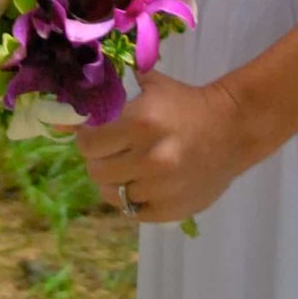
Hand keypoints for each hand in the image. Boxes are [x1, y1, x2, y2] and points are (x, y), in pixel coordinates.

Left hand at [77, 70, 255, 224]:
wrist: (234, 128)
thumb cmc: (186, 103)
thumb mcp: (150, 86)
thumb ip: (109, 93)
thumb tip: (64, 113)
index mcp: (140, 124)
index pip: (88, 144)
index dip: (87, 139)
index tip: (95, 134)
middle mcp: (149, 159)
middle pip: (97, 171)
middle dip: (100, 160)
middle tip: (112, 152)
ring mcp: (161, 189)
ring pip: (113, 195)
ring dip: (115, 182)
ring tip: (129, 169)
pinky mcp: (172, 210)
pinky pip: (134, 212)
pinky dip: (135, 200)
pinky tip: (145, 184)